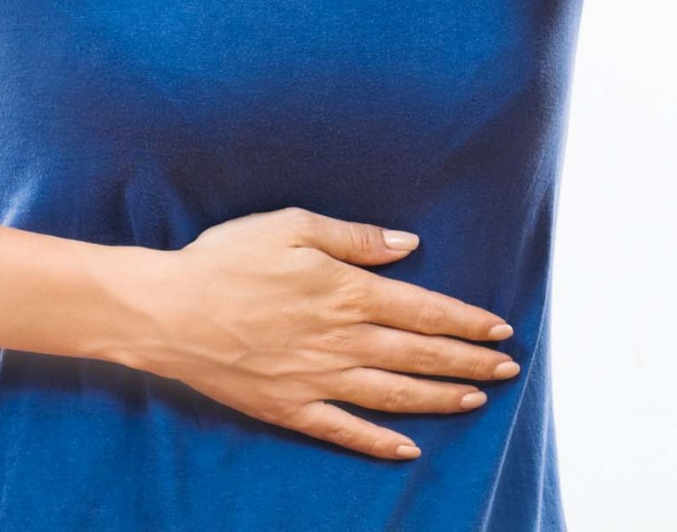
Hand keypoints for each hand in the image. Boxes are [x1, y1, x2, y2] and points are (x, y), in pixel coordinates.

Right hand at [114, 206, 520, 461]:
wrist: (170, 310)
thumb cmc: (227, 259)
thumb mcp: (291, 227)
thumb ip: (354, 238)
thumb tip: (407, 246)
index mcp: (346, 292)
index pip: (422, 310)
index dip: (465, 321)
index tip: (500, 330)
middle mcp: (341, 341)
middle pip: (419, 355)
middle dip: (468, 363)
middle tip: (507, 370)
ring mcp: (317, 380)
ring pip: (393, 395)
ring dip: (439, 399)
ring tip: (475, 402)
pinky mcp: (290, 407)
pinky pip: (344, 430)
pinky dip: (379, 442)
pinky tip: (408, 450)